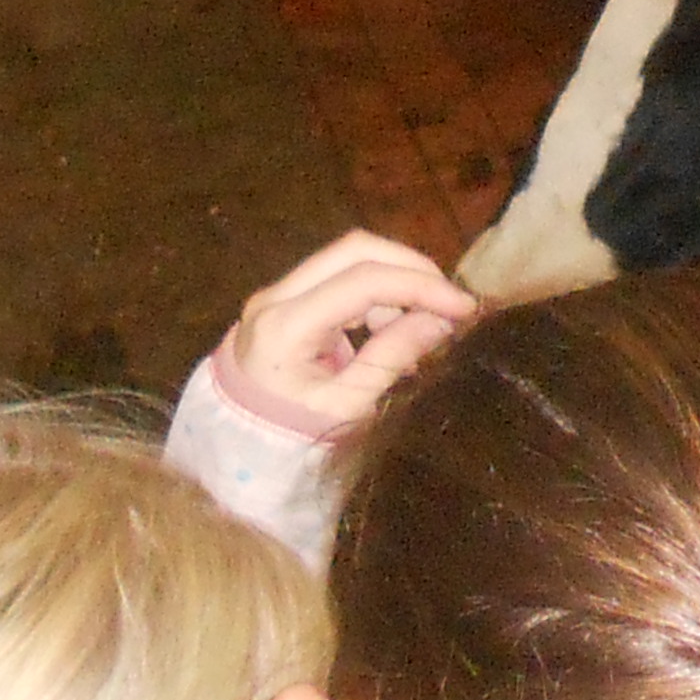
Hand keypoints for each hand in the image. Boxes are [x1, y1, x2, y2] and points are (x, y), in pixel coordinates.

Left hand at [218, 229, 479, 441]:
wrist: (237, 450)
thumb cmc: (289, 439)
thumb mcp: (345, 407)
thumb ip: (391, 358)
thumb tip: (443, 320)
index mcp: (285, 326)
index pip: (363, 281)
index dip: (420, 286)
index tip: (462, 305)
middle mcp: (276, 296)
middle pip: (354, 249)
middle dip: (410, 267)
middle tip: (447, 300)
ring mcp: (278, 293)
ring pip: (348, 257)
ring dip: (394, 278)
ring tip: (421, 323)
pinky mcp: (287, 299)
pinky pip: (339, 277)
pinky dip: (375, 292)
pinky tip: (391, 327)